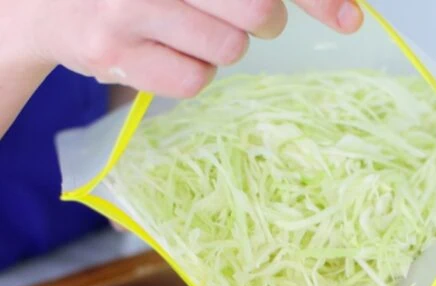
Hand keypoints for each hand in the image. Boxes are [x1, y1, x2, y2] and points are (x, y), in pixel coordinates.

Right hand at [18, 0, 362, 98]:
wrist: (40, 1)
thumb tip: (345, 9)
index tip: (350, 18)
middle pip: (257, 11)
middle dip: (263, 19)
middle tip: (238, 14)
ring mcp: (127, 7)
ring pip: (228, 48)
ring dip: (222, 44)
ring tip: (182, 25)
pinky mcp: (112, 54)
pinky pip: (195, 81)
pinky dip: (192, 71)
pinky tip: (162, 49)